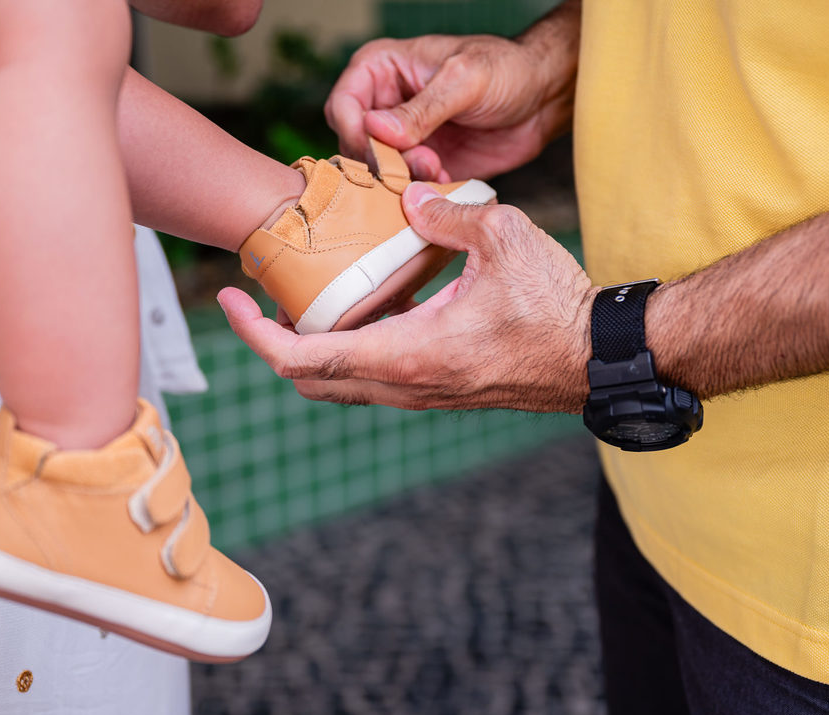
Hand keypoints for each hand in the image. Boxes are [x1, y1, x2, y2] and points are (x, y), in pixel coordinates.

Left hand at [218, 183, 599, 413]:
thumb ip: (445, 214)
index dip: (253, 332)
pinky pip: (373, 380)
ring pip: (340, 385)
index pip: (301, 358)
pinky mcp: (438, 393)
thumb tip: (409, 203)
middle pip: (309, 379)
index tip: (230, 298)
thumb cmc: (555, 305)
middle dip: (274, 340)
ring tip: (306, 295)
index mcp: (404, 354)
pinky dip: (350, 349)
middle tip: (261, 295)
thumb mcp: (501, 236)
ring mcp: (421, 396)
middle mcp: (403, 386)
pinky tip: (367, 304)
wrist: (598, 358)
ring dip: (312, 346)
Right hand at [324, 35, 572, 182]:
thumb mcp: (464, 80)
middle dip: (383, 162)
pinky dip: (419, 192)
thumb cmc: (506, 70)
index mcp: (382, 69)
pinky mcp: (423, 165)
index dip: (358, 133)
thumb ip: (421, 108)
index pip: (344, 106)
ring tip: (436, 168)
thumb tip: (376, 128)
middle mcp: (385, 104)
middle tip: (419, 164)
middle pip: (355, 145)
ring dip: (402, 179)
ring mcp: (403, 138)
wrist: (543, 98)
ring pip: (379, 172)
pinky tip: (444, 180)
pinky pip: (405, 188)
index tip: (385, 151)